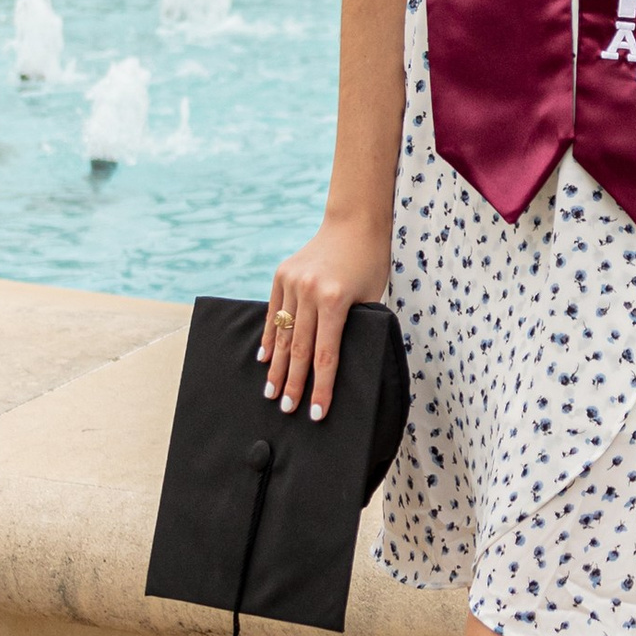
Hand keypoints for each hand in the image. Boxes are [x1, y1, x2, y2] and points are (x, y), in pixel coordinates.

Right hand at [261, 214, 390, 421]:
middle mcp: (309, 291)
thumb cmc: (371, 263)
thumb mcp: (370, 298)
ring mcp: (292, 281)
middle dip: (293, 383)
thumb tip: (332, 360)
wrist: (354, 222)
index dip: (321, 387)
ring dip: (276, 366)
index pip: (326, 355)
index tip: (317, 413)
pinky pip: (273, 311)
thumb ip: (351, 326)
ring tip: (270, 391)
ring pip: (282, 333)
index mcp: (335, 300)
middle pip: (299, 349)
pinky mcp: (281, 274)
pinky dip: (269, 336)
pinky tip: (264, 358)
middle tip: (287, 409)